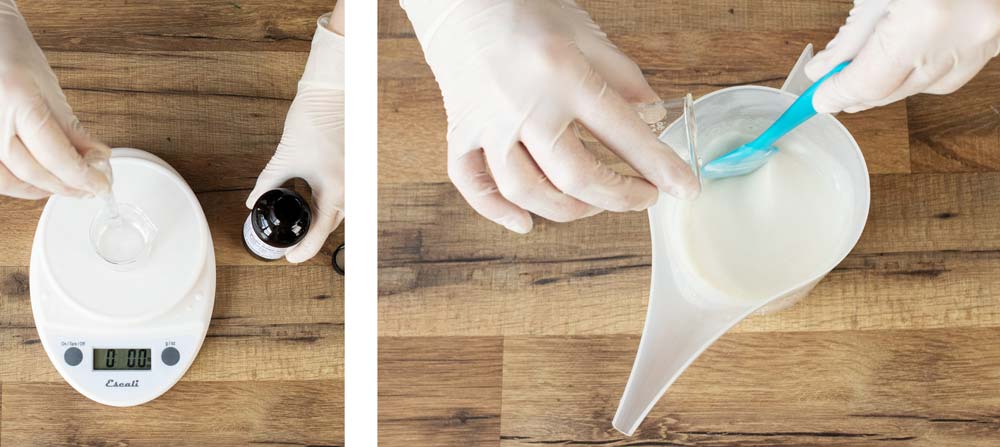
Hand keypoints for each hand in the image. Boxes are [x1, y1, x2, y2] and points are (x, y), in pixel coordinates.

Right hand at [0, 0, 110, 198]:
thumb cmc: (6, 48)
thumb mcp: (47, 84)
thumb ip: (71, 126)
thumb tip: (96, 157)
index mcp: (16, 100)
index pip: (56, 156)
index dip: (83, 178)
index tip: (101, 185)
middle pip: (34, 173)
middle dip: (68, 186)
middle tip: (90, 186)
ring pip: (8, 181)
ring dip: (41, 190)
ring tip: (66, 186)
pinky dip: (15, 183)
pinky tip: (35, 181)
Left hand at [246, 13, 343, 262]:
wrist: (331, 95)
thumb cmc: (313, 121)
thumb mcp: (285, 157)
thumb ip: (268, 182)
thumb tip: (252, 202)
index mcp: (335, 189)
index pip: (319, 232)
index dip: (304, 250)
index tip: (290, 258)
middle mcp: (350, 188)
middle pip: (331, 226)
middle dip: (311, 238)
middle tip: (291, 247)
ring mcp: (354, 180)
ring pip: (337, 213)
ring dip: (320, 222)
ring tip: (299, 228)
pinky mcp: (353, 171)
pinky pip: (341, 198)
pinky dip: (326, 206)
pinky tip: (311, 205)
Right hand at [401, 0, 698, 232]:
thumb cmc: (523, 10)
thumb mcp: (586, 34)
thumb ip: (622, 78)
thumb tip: (652, 119)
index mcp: (564, 75)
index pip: (624, 133)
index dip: (661, 167)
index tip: (685, 188)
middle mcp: (525, 106)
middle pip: (576, 177)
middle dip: (619, 197)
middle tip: (642, 196)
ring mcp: (489, 124)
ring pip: (526, 190)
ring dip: (567, 210)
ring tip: (592, 204)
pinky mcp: (462, 132)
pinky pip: (473, 184)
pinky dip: (497, 211)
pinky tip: (525, 222)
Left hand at [806, 0, 999, 112]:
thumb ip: (853, 31)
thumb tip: (825, 69)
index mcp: (925, 19)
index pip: (868, 81)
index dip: (837, 94)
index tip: (819, 98)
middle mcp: (959, 37)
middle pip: (892, 91)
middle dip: (856, 92)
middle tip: (832, 86)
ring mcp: (984, 41)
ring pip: (921, 87)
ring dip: (887, 82)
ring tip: (865, 67)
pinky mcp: (996, 40)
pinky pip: (950, 73)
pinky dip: (920, 71)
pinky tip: (904, 57)